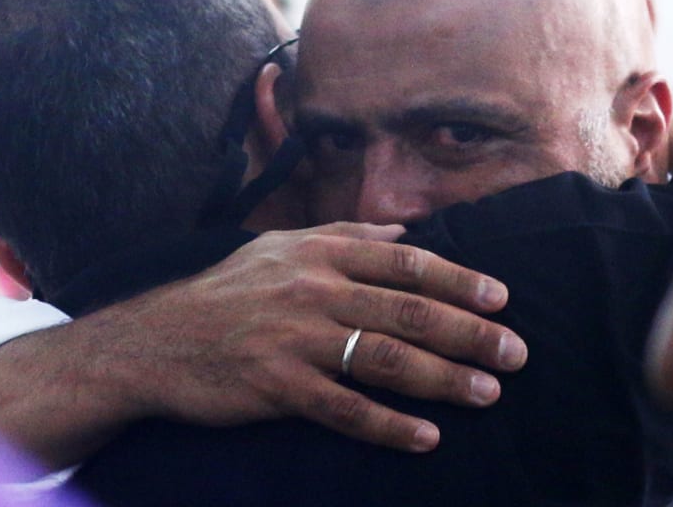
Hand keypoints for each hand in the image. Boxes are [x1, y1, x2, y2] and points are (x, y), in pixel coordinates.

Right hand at [87, 222, 525, 452]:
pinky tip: (425, 437)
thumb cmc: (228, 290)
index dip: (458, 280)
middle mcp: (315, 291)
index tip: (500, 298)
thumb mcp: (283, 245)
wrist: (157, 339)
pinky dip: (388, 425)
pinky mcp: (277, 386)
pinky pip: (344, 408)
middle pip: (408, 312)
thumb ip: (346, 235)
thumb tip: (403, 233)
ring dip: (443, 378)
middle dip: (470, 333)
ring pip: (384, 358)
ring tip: (487, 392)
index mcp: (322, 254)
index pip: (406, 264)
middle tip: (515, 353)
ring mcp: (296, 339)